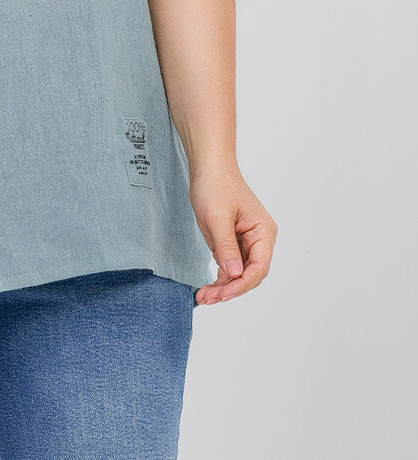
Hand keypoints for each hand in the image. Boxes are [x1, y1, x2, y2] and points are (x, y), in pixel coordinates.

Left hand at [188, 162, 277, 305]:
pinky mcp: (233, 241)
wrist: (207, 167)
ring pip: (239, 273)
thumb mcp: (217, 217)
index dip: (241, 284)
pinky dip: (220, 277)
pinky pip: (230, 265)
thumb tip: (235, 274)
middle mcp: (259, 239)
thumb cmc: (216, 185)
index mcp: (263, 232)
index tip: (222, 294)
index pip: (259, 268)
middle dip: (230, 289)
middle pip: (250, 274)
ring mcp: (246, 242)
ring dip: (223, 287)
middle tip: (207, 298)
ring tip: (204, 297)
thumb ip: (226, 246)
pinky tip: (209, 287)